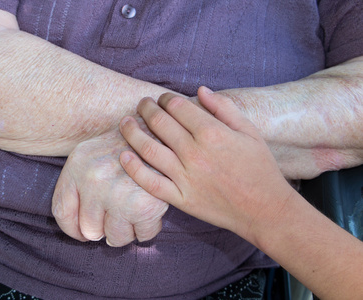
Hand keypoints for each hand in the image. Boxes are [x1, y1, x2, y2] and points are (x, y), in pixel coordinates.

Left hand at [51, 127, 168, 246]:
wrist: (160, 128)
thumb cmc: (125, 144)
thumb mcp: (91, 153)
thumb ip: (77, 185)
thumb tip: (83, 233)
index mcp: (78, 166)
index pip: (63, 213)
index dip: (74, 229)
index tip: (85, 231)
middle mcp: (95, 181)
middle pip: (90, 230)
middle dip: (103, 228)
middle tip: (117, 215)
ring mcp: (120, 195)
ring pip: (116, 237)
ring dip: (125, 231)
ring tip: (133, 213)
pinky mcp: (146, 205)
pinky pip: (143, 235)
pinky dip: (147, 229)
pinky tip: (149, 212)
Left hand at [119, 87, 293, 240]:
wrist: (265, 209)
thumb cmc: (260, 168)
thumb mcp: (249, 131)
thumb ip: (224, 108)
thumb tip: (200, 90)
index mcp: (212, 133)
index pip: (177, 106)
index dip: (165, 98)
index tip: (162, 99)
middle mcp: (195, 153)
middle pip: (160, 123)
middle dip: (146, 109)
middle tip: (142, 105)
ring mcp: (185, 178)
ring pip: (149, 149)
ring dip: (132, 132)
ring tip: (125, 122)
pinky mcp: (181, 199)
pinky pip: (150, 183)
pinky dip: (134, 169)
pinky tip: (124, 156)